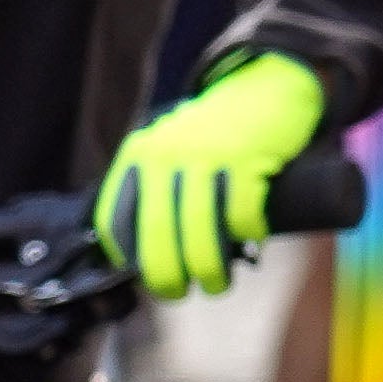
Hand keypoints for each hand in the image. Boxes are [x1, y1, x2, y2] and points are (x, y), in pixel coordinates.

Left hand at [93, 53, 326, 298]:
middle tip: (178, 293)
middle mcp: (166, 153)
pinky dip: (248, 234)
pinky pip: (241, 211)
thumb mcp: (173, 149)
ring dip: (209, 268)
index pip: (116, 218)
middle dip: (166, 276)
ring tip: (218, 284)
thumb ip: (157, 188)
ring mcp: (207, 154)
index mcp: (140, 154)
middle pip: (158, 232)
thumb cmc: (218, 135)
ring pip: (200, 229)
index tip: (145, 276)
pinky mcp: (247, 157)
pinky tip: (254, 240)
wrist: (267, 88)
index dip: (128, 258)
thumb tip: (147, 256)